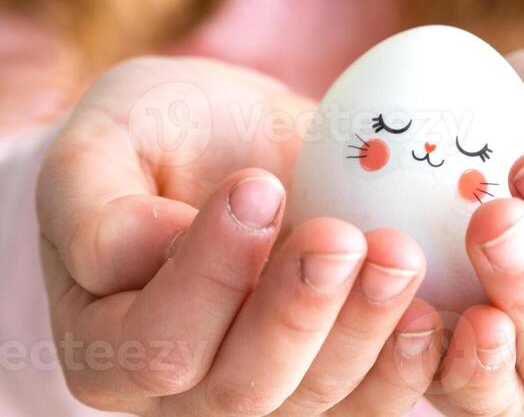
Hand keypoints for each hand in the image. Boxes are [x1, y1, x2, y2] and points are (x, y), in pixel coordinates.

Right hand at [36, 56, 445, 414]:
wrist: (222, 140)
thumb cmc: (145, 134)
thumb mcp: (98, 140)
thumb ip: (93, 200)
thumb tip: (149, 246)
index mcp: (101, 343)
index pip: (156, 343)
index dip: (210, 277)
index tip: (258, 186)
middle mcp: (172, 396)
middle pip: (239, 391)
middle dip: (297, 315)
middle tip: (342, 235)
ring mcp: (255, 394)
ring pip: (311, 402)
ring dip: (363, 334)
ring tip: (397, 254)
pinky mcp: (323, 384)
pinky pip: (365, 404)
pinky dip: (405, 366)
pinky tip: (430, 311)